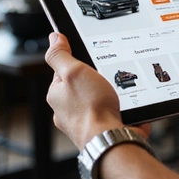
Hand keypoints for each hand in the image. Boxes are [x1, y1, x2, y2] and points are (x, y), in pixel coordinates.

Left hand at [45, 33, 149, 148]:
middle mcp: (67, 110)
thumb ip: (61, 55)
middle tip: (105, 77)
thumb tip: (54, 38)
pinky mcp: (101, 129)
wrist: (110, 140)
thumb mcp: (73, 71)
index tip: (89, 60)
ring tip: (115, 94)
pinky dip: (120, 109)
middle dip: (96, 80)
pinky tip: (124, 107)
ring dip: (109, 96)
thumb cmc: (91, 108)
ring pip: (97, 100)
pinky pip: (112, 113)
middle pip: (82, 85)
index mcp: (57, 95)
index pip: (64, 70)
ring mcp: (83, 122)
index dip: (78, 62)